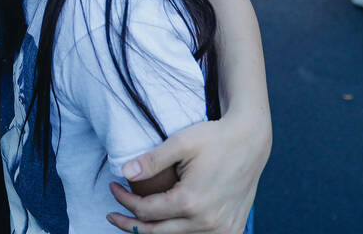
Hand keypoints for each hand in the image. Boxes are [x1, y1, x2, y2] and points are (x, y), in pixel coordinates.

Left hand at [105, 112, 269, 233]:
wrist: (251, 141)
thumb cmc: (215, 138)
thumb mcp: (181, 143)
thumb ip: (152, 160)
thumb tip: (124, 172)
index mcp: (191, 202)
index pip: (146, 212)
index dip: (124, 202)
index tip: (113, 187)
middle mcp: (207, 222)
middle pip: (156, 233)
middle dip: (130, 224)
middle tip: (112, 213)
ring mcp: (222, 230)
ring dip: (154, 232)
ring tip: (135, 220)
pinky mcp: (232, 230)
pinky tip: (166, 224)